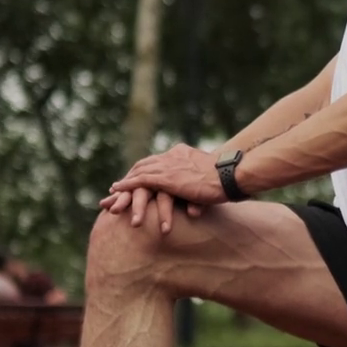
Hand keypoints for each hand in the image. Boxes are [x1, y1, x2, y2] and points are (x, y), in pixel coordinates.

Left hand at [100, 145, 225, 231]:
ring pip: (140, 173)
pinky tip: (117, 190)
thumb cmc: (229, 178)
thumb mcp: (210, 175)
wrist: (233, 175)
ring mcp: (169, 166)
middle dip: (130, 177)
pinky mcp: (168, 178)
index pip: (157, 162)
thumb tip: (200, 188)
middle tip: (117, 188)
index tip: (135, 179)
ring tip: (113, 193)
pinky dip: (128, 185)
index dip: (144, 171)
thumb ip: (199, 177)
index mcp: (182, 154)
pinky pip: (141, 180)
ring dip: (125, 183)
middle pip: (145, 165)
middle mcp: (173, 156)